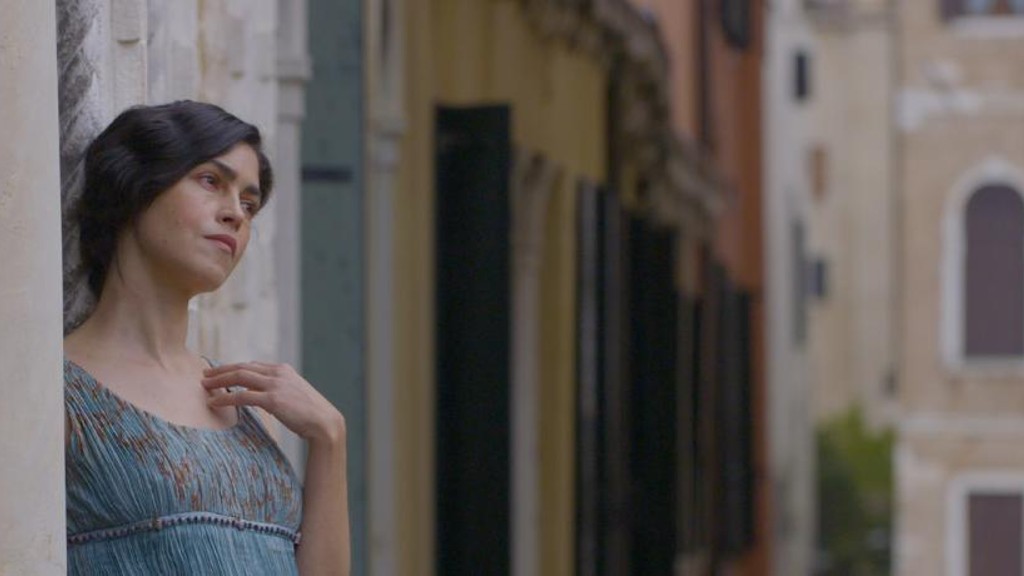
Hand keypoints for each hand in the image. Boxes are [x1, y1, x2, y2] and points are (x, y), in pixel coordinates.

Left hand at [202, 361, 345, 445]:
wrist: (324, 422)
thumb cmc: (310, 413)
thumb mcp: (294, 394)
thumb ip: (278, 389)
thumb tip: (262, 396)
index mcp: (283, 369)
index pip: (252, 365)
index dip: (233, 367)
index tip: (219, 372)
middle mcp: (278, 373)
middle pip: (242, 367)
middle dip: (221, 370)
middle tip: (205, 374)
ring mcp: (275, 385)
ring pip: (239, 377)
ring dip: (219, 380)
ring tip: (204, 385)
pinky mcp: (273, 399)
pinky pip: (242, 396)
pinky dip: (225, 398)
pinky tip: (214, 401)